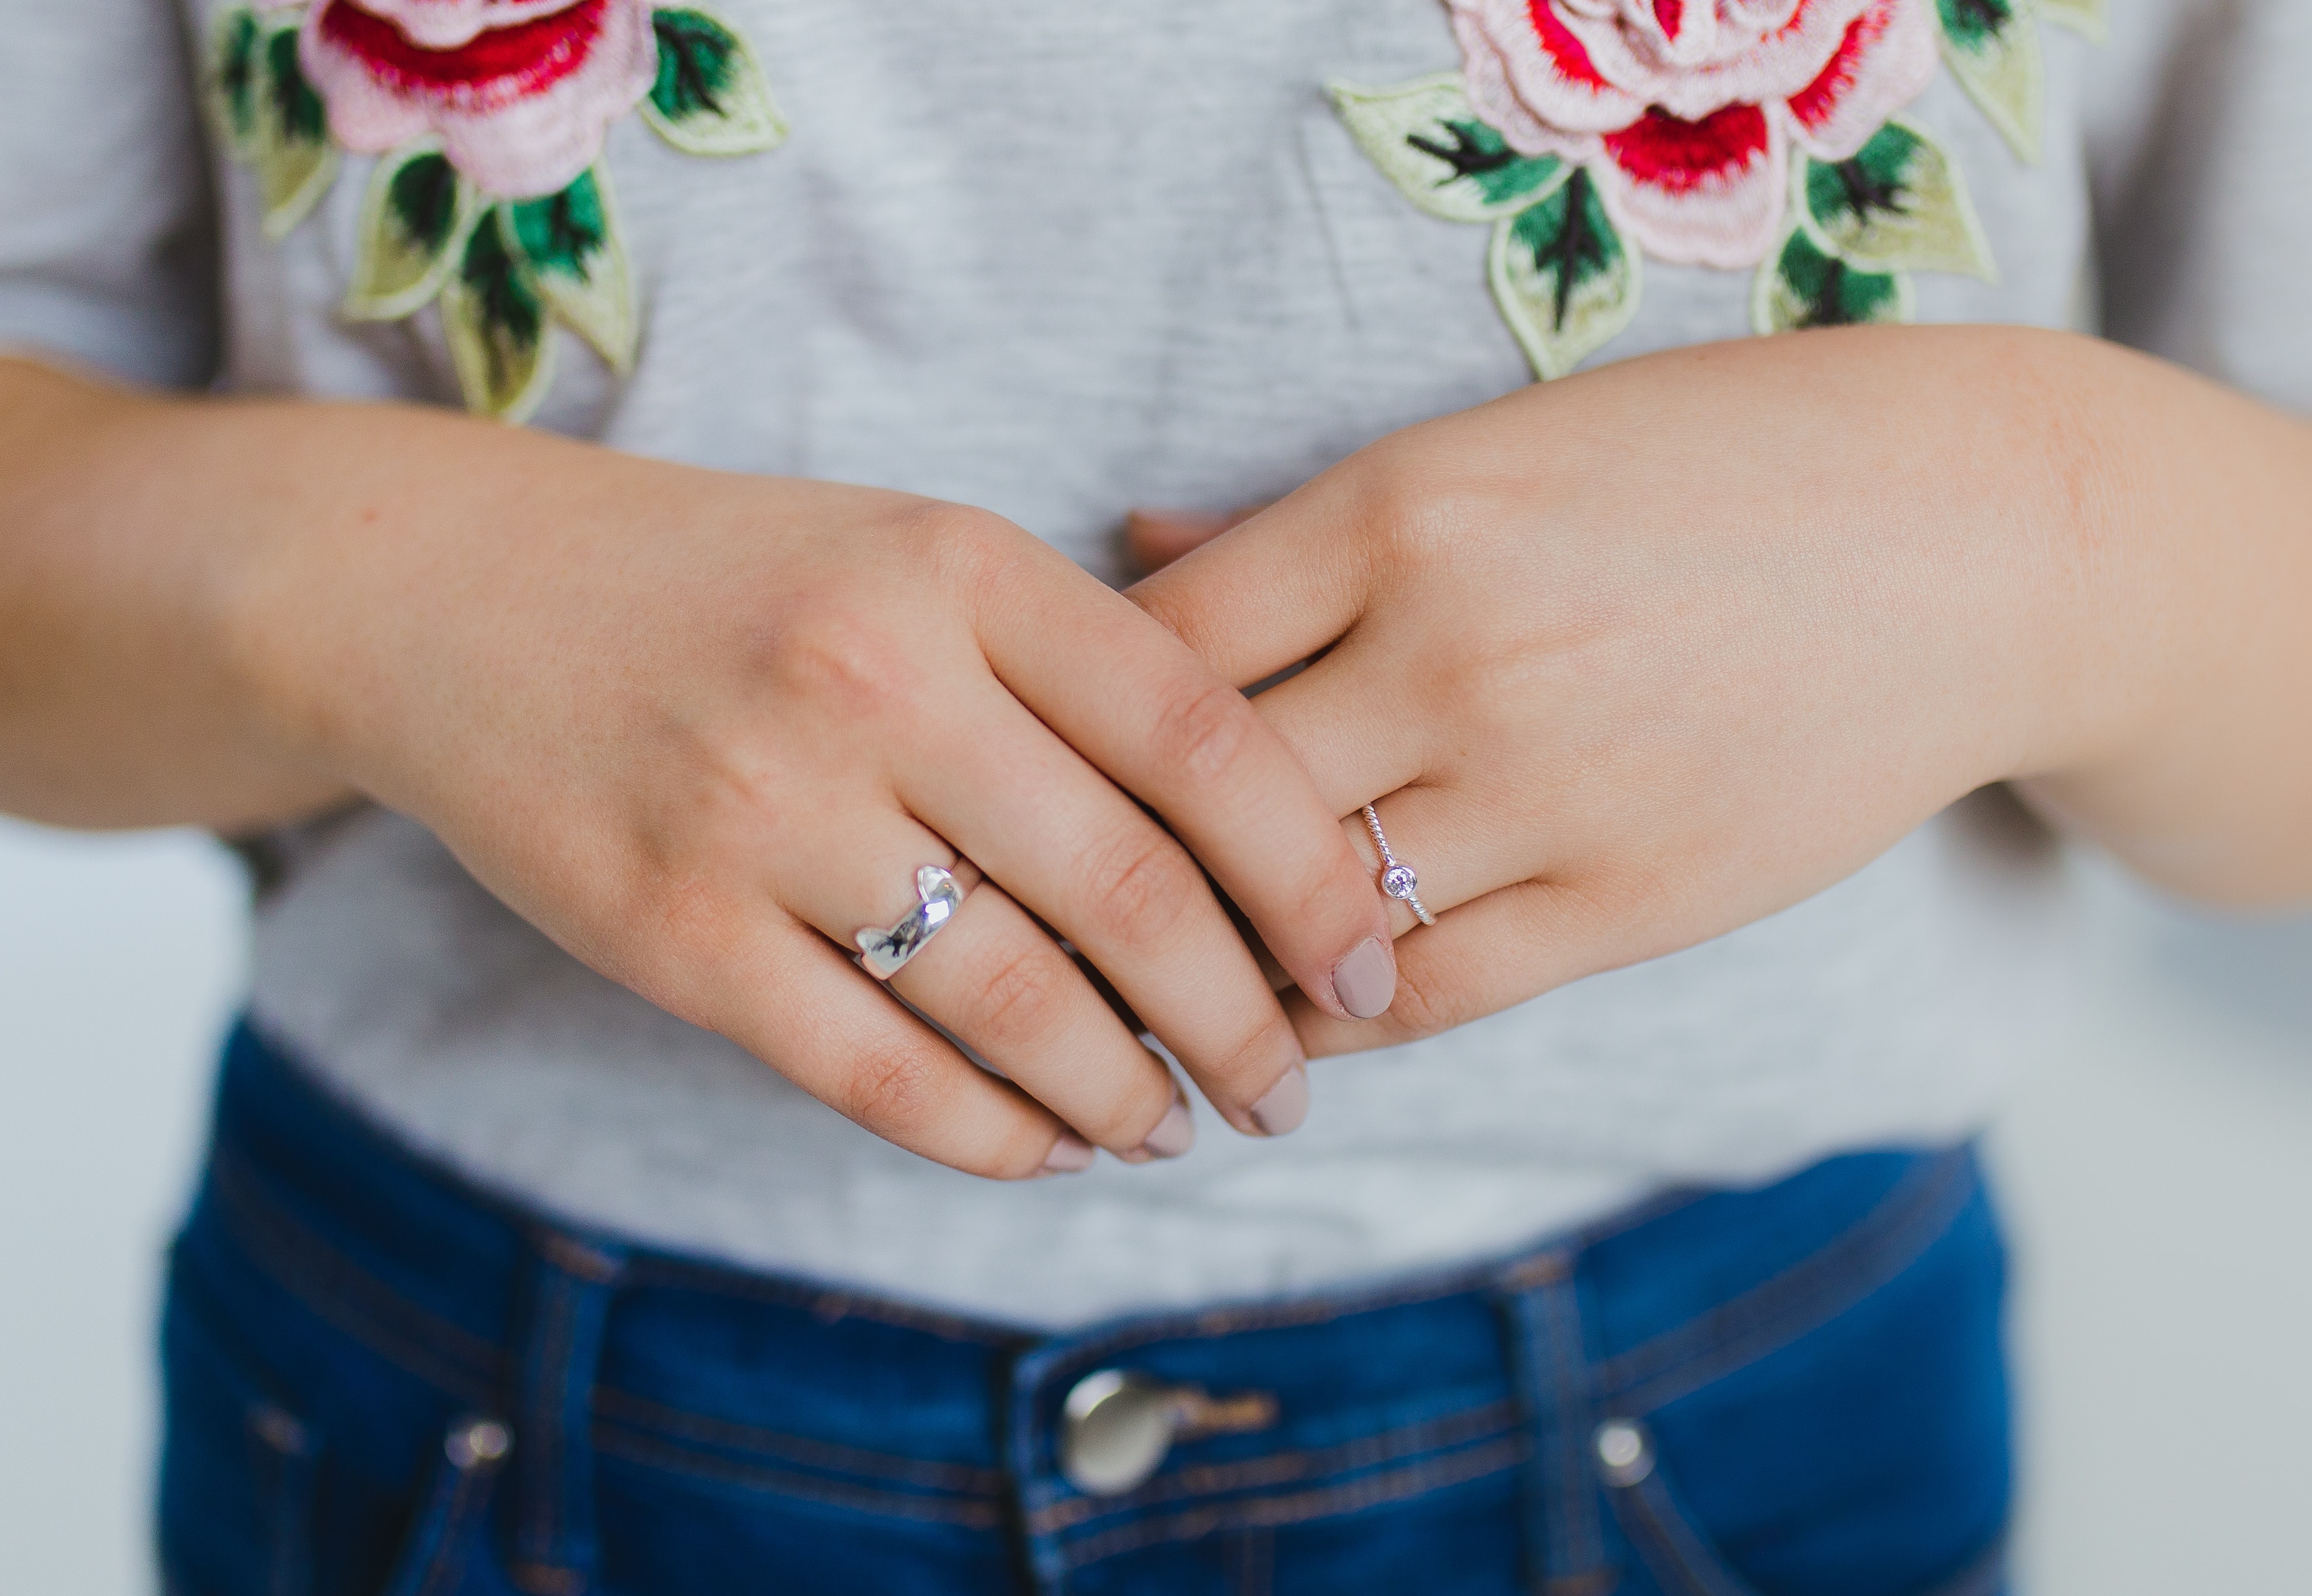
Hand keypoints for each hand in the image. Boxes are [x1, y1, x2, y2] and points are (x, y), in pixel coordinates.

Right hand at [239, 443, 1396, 1177]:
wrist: (454, 593)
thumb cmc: (731, 582)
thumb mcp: (912, 557)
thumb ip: (1074, 671)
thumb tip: (1249, 864)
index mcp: (961, 567)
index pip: (1203, 739)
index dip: (1314, 873)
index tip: (1368, 963)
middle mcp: (872, 678)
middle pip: (1130, 894)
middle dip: (1245, 1023)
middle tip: (1290, 1086)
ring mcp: (764, 810)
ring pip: (1016, 1003)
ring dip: (1126, 1094)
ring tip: (1173, 1125)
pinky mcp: (673, 933)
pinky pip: (878, 1074)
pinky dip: (989, 1135)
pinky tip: (1043, 1144)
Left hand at [1133, 327, 2144, 1054]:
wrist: (1972, 540)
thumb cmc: (1715, 466)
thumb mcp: (1501, 441)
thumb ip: (1309, 519)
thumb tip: (1135, 549)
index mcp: (1400, 510)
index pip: (1155, 644)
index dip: (1075, 717)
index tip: (1051, 756)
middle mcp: (1453, 651)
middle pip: (1204, 793)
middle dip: (1114, 856)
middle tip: (1057, 898)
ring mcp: (1545, 786)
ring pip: (1299, 912)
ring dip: (1212, 957)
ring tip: (1152, 979)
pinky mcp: (1630, 899)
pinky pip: (1422, 992)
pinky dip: (1330, 1016)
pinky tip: (1286, 1016)